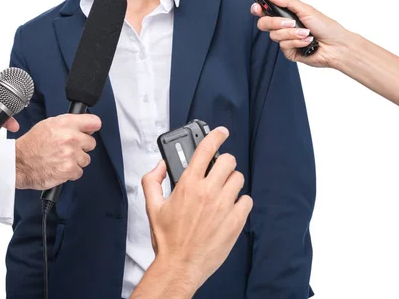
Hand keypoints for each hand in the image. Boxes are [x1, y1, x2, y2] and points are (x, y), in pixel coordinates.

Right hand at [15, 114, 100, 189]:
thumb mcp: (48, 125)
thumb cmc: (31, 145)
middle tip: (68, 149)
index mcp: (65, 123)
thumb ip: (68, 124)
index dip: (91, 128)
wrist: (19, 163)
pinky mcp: (69, 169)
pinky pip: (79, 172)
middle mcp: (70, 137)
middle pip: (92, 143)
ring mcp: (71, 154)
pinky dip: (70, 172)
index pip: (94, 122)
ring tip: (61, 159)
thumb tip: (86, 127)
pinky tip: (59, 167)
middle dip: (82, 147)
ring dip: (75, 161)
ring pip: (86, 159)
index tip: (89, 132)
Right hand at [142, 127, 252, 291]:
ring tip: (222, 192)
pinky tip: (228, 208)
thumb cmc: (167, 239)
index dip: (215, 136)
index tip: (221, 132)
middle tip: (217, 171)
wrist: (180, 265)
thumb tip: (161, 166)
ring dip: (230, 182)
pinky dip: (239, 201)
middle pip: (228, 161)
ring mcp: (224, 206)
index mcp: (188, 185)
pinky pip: (246, 200)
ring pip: (238, 179)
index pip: (206, 150)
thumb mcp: (152, 207)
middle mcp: (208, 192)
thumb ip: (152, 180)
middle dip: (222, 163)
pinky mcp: (236, 221)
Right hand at [251, 0, 352, 67]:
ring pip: (274, 36)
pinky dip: (296, 42)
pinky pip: (283, 46)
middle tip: (290, 22)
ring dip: (292, 33)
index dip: (258, 9)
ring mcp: (286, 39)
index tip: (258, 8)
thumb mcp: (306, 9)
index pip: (266, 11)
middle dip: (276, 22)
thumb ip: (287, 1)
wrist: (336, 46)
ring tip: (305, 33)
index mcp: (287, 14)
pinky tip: (306, 41)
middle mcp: (284, 27)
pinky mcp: (289, 52)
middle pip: (264, 24)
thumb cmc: (326, 27)